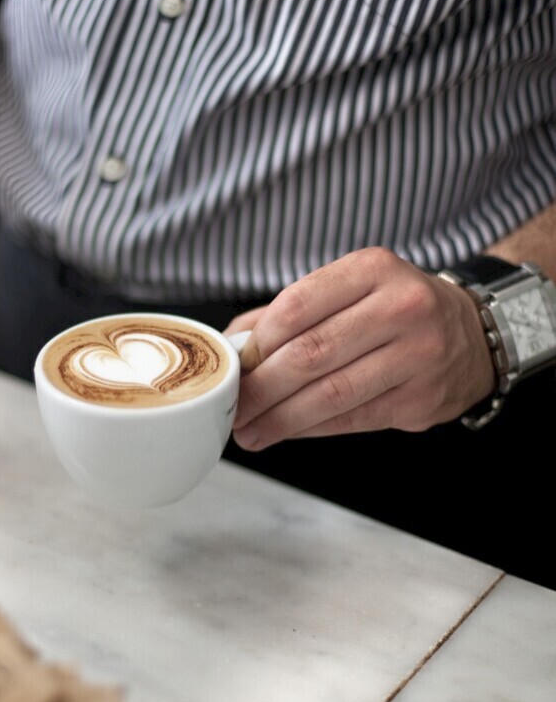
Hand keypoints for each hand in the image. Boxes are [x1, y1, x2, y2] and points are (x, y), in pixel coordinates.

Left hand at [225, 247, 494, 447]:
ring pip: (331, 393)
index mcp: (372, 269)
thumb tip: (232, 348)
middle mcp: (401, 307)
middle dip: (261, 388)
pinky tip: (287, 432)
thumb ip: (287, 313)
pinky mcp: (422, 399)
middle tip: (233, 408)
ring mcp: (418, 354)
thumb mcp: (348, 289)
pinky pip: (353, 419)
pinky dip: (311, 429)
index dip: (258, 343)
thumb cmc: (391, 310)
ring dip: (281, 419)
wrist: (469, 333)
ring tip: (249, 431)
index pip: (297, 305)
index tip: (234, 368)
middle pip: (310, 353)